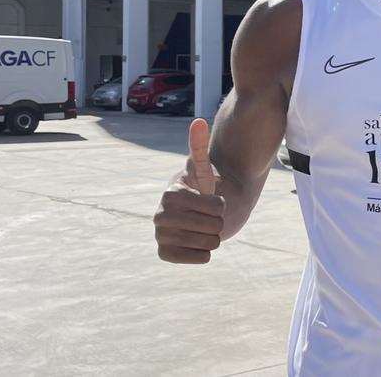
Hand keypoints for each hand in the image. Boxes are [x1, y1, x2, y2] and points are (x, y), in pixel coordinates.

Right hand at [155, 118, 225, 263]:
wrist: (201, 214)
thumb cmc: (206, 189)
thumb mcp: (204, 168)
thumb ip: (199, 147)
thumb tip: (198, 121)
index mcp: (171, 194)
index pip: (215, 207)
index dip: (220, 205)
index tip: (213, 200)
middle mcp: (160, 215)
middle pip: (212, 227)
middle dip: (218, 223)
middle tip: (210, 217)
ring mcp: (160, 235)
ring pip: (208, 244)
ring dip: (213, 237)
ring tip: (204, 229)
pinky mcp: (164, 253)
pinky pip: (196, 258)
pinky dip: (203, 253)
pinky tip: (197, 243)